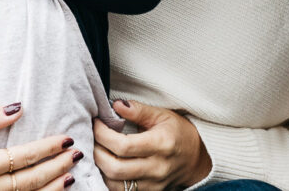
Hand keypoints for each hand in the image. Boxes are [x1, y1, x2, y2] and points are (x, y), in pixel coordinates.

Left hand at [94, 100, 211, 190]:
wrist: (197, 158)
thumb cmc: (179, 132)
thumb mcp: (162, 115)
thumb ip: (138, 110)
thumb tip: (116, 104)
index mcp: (161, 145)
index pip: (124, 146)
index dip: (103, 135)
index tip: (96, 123)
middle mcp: (157, 168)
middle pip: (115, 168)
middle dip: (96, 153)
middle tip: (90, 138)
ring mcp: (154, 184)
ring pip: (116, 184)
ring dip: (99, 169)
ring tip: (95, 151)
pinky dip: (109, 180)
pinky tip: (104, 166)